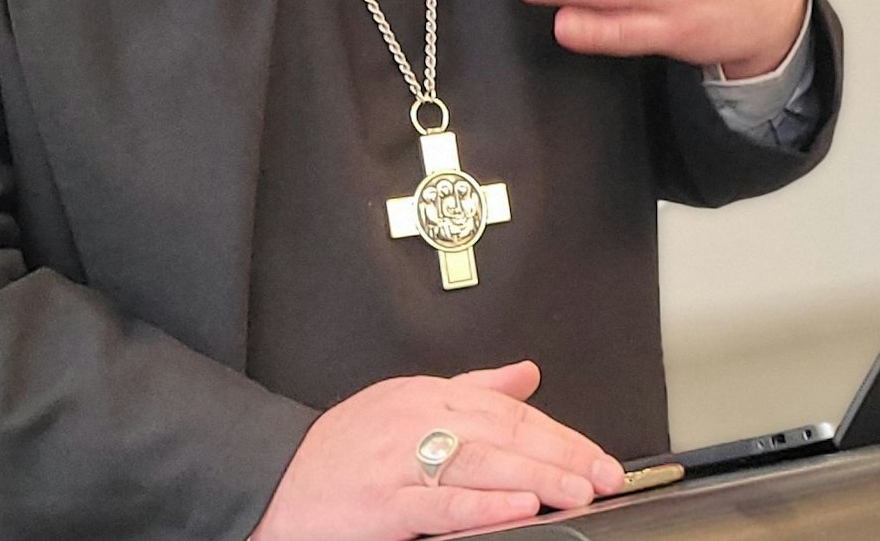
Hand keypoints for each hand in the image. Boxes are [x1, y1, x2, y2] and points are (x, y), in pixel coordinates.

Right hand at [250, 360, 624, 540]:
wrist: (273, 481)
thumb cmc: (342, 449)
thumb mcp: (406, 404)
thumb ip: (474, 389)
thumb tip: (527, 374)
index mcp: (429, 396)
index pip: (510, 411)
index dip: (561, 435)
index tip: (599, 458)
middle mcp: (417, 420)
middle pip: (504, 434)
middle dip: (562, 456)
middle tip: (605, 476)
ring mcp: (398, 461)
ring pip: (480, 463)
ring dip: (536, 477)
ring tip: (577, 490)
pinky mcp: (381, 502)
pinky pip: (439, 501)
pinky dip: (483, 503)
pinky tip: (518, 506)